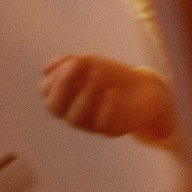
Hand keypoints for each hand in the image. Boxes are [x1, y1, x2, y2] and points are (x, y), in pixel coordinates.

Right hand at [39, 53, 175, 142]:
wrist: (146, 88)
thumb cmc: (112, 76)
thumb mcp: (90, 63)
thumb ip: (67, 63)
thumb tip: (45, 70)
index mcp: (63, 96)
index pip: (46, 90)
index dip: (56, 75)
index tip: (75, 62)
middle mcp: (72, 113)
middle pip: (55, 107)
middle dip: (64, 86)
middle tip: (78, 66)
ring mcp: (90, 124)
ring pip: (75, 118)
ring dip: (85, 94)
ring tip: (97, 75)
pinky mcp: (110, 130)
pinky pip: (102, 123)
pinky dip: (106, 106)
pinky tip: (113, 91)